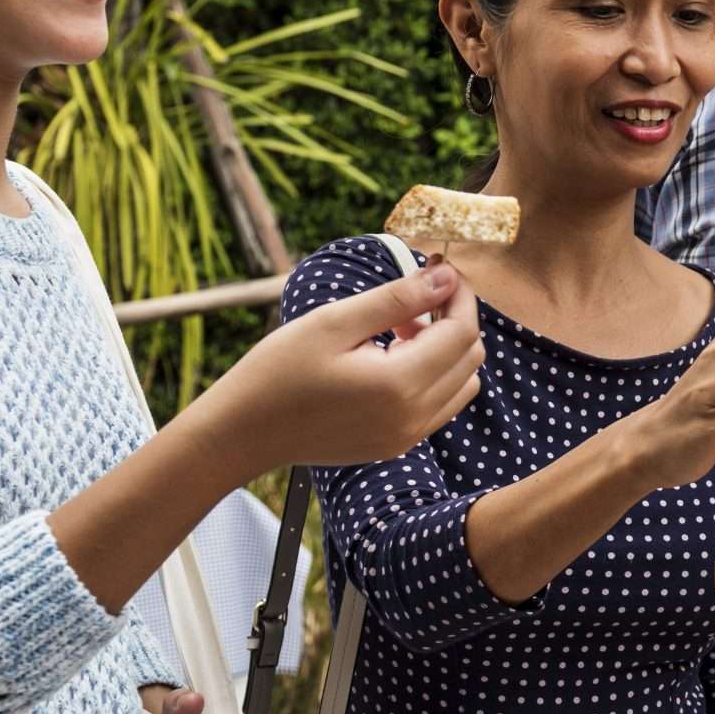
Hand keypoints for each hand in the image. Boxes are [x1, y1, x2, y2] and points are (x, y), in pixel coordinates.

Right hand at [197, 264, 485, 478]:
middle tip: (410, 298)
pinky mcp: (398, 445)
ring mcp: (408, 437)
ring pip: (463, 383)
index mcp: (400, 385)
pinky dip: (434, 375)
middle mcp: (414, 418)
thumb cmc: (279, 370)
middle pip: (470, 358)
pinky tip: (392, 358)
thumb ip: (398, 299)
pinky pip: (441, 405)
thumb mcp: (336, 322)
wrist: (243, 432)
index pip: (462, 332)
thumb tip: (447, 276)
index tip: (440, 268)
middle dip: (453, 319)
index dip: (459, 295)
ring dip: (445, 349)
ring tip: (398, 330)